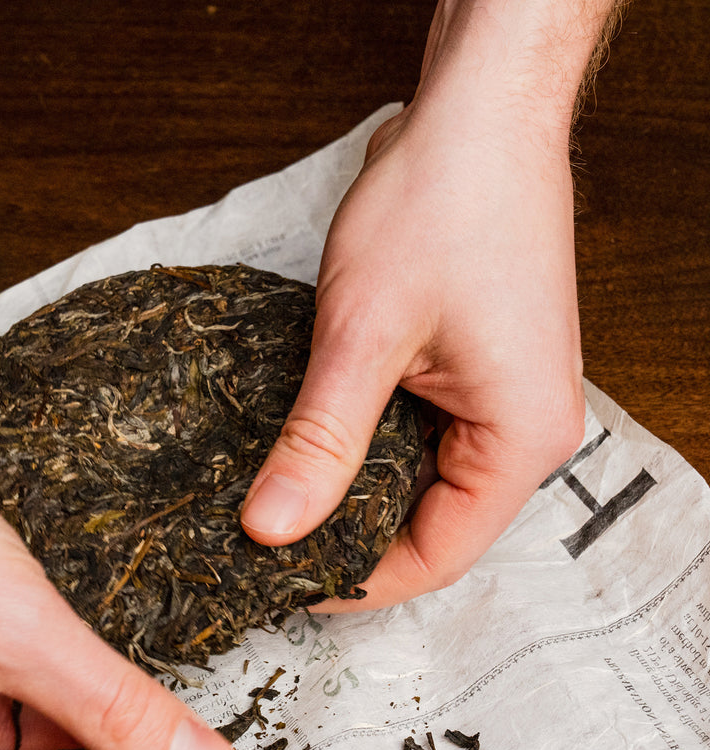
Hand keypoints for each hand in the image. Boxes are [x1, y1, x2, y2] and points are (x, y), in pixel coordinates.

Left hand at [242, 92, 585, 608]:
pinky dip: (363, 444)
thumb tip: (272, 526)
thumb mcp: (362, 337)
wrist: (474, 118)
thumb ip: (320, 442)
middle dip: (351, 538)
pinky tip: (311, 441)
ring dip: (352, 489)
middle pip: (430, 524)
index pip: (438, 555)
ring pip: (416, 480)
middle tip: (272, 542)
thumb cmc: (441, 207)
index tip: (290, 585)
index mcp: (521, 440)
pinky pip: (414, 436)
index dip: (362, 581)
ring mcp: (500, 401)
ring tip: (282, 494)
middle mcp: (522, 431)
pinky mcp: (472, 374)